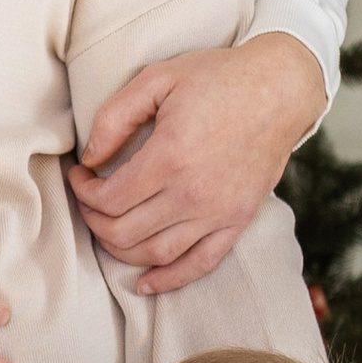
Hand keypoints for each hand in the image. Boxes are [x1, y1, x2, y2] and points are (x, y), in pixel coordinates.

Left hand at [68, 36, 326, 292]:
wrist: (280, 89)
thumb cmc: (218, 78)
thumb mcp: (158, 79)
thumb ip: (115, 117)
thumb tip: (90, 158)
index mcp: (170, 157)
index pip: (108, 199)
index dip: (83, 191)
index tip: (81, 175)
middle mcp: (193, 193)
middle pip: (123, 232)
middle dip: (94, 219)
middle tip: (89, 198)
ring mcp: (218, 212)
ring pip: (154, 253)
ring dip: (120, 248)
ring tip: (108, 226)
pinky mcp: (238, 221)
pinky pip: (200, 264)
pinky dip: (169, 279)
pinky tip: (145, 283)